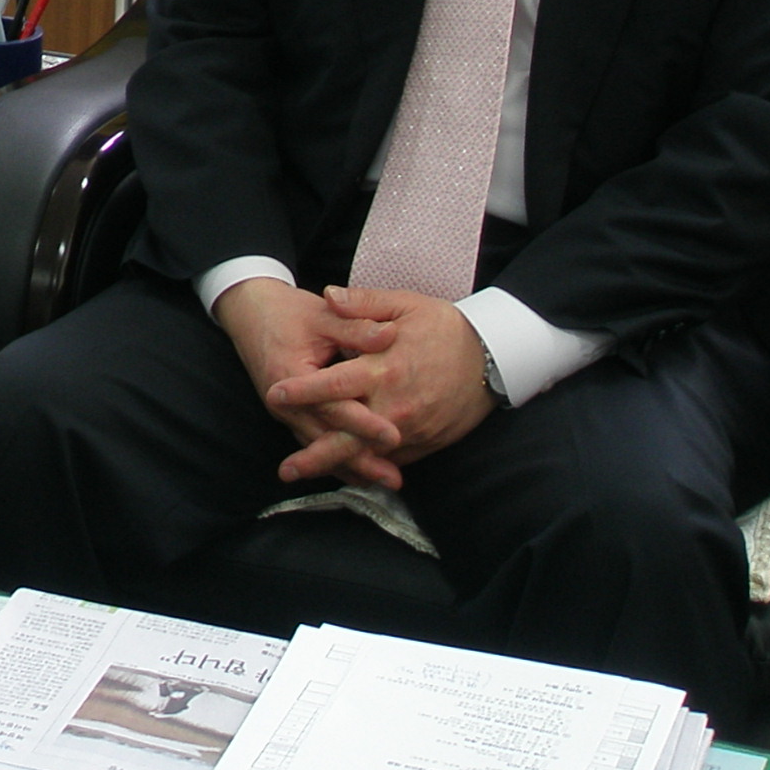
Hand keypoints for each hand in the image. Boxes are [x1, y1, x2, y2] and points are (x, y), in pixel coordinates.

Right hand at [214, 277, 404, 489]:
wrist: (249, 312)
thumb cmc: (287, 312)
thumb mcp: (322, 314)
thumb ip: (355, 326)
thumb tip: (390, 334)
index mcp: (289, 375)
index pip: (331, 406)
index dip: (363, 422)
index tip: (393, 435)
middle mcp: (284, 402)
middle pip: (325, 437)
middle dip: (360, 459)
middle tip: (393, 478)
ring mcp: (285, 412)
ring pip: (319, 446)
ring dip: (351, 465)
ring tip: (384, 480)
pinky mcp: (291, 415)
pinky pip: (314, 442)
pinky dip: (336, 458)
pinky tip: (362, 472)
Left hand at [260, 285, 497, 488]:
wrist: (493, 358)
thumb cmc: (445, 328)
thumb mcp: (406, 306)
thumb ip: (364, 304)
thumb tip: (328, 295)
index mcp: (385, 368)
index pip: (336, 384)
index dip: (304, 392)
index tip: (275, 395)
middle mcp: (395, 405)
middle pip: (348, 436)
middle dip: (314, 454)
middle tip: (284, 469)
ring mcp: (411, 429)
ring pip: (368, 455)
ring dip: (336, 467)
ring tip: (304, 474)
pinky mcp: (425, 442)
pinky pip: (391, 460)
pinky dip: (366, 467)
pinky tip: (344, 472)